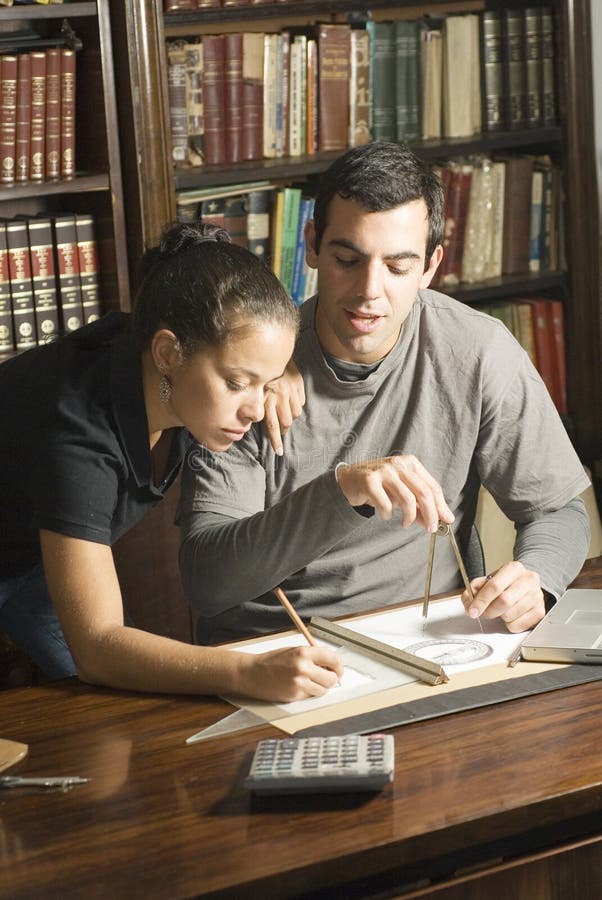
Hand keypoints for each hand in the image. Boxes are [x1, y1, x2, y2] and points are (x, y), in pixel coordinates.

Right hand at [238, 645, 342, 701]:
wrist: (252, 673)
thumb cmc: (272, 661)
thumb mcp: (294, 650)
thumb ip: (313, 656)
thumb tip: (332, 663)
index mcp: (304, 652)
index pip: (333, 659)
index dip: (338, 665)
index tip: (338, 668)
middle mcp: (303, 667)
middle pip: (333, 678)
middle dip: (332, 679)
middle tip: (327, 677)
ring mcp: (299, 683)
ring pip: (324, 690)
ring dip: (321, 687)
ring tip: (310, 681)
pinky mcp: (295, 695)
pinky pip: (311, 696)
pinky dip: (310, 693)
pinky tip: (300, 686)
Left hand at [263, 359, 305, 454]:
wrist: (270, 352)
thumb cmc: (258, 374)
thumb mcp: (253, 390)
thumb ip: (255, 405)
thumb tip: (254, 420)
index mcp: (267, 400)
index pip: (272, 426)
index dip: (276, 440)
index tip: (279, 452)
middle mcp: (279, 396)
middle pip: (286, 422)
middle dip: (284, 428)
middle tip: (281, 429)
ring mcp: (290, 390)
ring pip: (295, 413)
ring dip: (290, 416)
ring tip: (285, 412)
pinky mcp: (298, 384)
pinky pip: (301, 401)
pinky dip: (296, 404)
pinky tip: (290, 400)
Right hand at [336, 455, 453, 531]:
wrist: (350, 480)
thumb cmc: (380, 486)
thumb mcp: (402, 493)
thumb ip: (419, 506)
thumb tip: (436, 522)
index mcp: (411, 464)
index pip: (432, 486)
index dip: (441, 506)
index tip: (446, 520)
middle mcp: (399, 464)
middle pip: (423, 492)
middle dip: (430, 514)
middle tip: (430, 528)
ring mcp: (384, 471)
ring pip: (407, 499)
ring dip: (409, 517)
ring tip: (405, 524)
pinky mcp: (369, 481)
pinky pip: (385, 504)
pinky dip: (388, 515)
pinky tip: (385, 516)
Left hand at [463, 562, 545, 631]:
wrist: (525, 584)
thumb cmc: (506, 583)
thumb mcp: (489, 580)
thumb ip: (474, 588)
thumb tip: (468, 601)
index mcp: (514, 569)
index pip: (495, 586)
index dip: (481, 601)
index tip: (473, 611)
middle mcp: (529, 580)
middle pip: (504, 601)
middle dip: (489, 611)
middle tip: (485, 612)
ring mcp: (537, 596)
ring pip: (510, 615)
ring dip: (500, 617)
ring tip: (500, 610)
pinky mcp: (540, 612)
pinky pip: (518, 626)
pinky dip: (509, 624)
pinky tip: (511, 615)